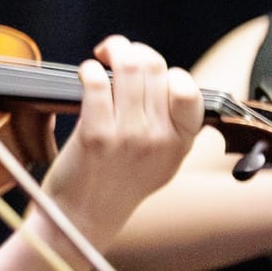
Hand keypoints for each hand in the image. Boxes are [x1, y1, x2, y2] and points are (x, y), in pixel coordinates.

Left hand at [38, 35, 204, 250]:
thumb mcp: (162, 162)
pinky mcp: (95, 135)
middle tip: (116, 53)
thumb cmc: (118, 186)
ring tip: (102, 56)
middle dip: (134, 50)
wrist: (83, 220)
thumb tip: (167, 79)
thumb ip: (172, 126)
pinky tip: (84, 74)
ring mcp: (128, 136)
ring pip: (128, 67)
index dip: (166, 69)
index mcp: (180, 142)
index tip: (148, 71)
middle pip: (155, 67)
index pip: (189, 89)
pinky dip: (88, 70)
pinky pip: (95, 83)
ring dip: (113, 51)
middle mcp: (159, 137)